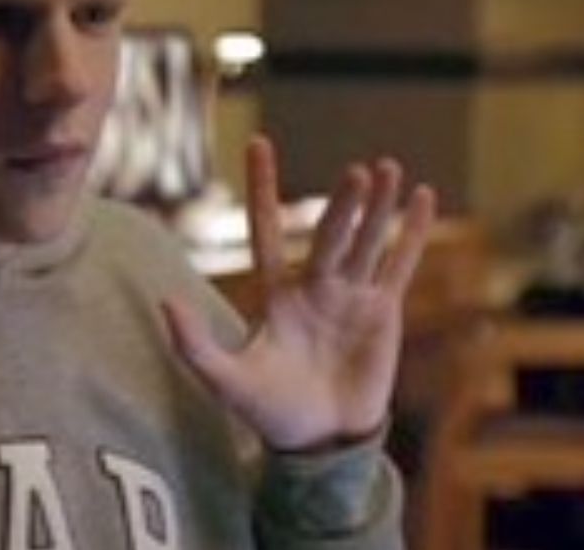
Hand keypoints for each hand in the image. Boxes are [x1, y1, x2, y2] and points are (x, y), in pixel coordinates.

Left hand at [164, 137, 436, 451]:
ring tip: (387, 167)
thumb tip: (163, 302)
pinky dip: (410, 233)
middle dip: (344, 206)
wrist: (319, 441)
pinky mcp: (382, 312)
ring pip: (366, 242)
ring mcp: (350, 297)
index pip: (267, 229)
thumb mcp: (225, 379)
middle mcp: (314, 286)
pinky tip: (421, 196)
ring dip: (378, 208)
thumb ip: (193, 344)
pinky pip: (399, 265)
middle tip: (358, 173)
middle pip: (331, 235)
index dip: (262, 188)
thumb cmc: (269, 411)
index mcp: (275, 293)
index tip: (259, 143)